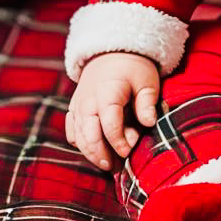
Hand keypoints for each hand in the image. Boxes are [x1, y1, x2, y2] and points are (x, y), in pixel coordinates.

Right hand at [65, 51, 160, 172]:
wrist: (112, 53)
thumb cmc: (133, 69)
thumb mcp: (147, 81)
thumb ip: (147, 102)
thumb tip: (149, 122)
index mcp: (107, 91)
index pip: (109, 123)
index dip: (118, 141)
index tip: (129, 151)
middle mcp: (88, 100)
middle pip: (88, 134)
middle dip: (100, 154)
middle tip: (115, 167)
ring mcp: (78, 105)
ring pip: (78, 136)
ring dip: (91, 153)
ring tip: (108, 164)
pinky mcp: (74, 109)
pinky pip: (72, 132)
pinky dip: (81, 144)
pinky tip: (95, 151)